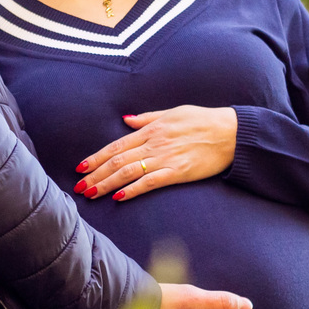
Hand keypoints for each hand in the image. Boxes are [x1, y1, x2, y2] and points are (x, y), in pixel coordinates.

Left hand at [74, 106, 237, 200]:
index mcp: (151, 130)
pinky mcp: (178, 172)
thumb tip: (126, 119)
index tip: (80, 167)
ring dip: (106, 184)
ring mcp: (165, 158)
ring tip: (90, 194)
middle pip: (117, 161)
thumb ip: (147, 118)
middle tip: (78, 187)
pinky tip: (119, 197)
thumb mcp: (173, 112)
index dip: (96, 157)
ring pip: (128, 172)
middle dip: (95, 174)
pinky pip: (150, 182)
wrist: (230, 132)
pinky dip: (132, 190)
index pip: (116, 145)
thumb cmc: (203, 120)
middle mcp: (153, 144)